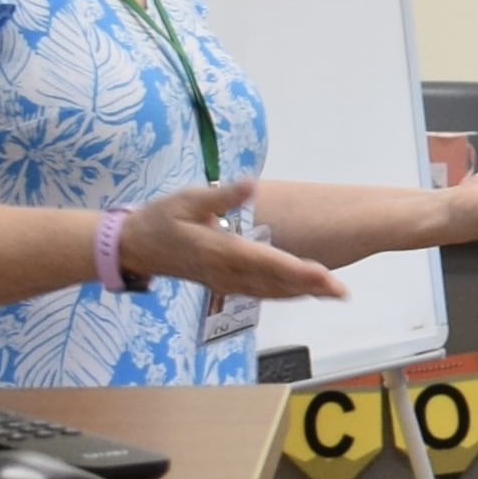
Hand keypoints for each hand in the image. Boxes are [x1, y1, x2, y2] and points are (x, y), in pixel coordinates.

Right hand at [123, 179, 336, 303]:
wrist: (135, 247)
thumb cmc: (161, 218)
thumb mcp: (188, 199)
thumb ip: (221, 196)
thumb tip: (250, 185)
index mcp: (222, 251)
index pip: (268, 263)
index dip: (299, 272)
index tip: (326, 276)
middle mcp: (228, 272)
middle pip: (276, 283)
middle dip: (310, 287)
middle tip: (342, 292)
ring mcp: (226, 282)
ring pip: (270, 292)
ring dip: (301, 293)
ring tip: (332, 293)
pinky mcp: (223, 284)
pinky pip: (260, 293)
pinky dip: (284, 293)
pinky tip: (301, 292)